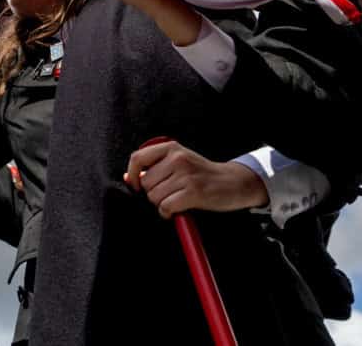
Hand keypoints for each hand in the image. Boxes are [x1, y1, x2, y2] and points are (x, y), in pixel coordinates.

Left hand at [123, 140, 267, 218]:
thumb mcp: (178, 162)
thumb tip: (128, 178)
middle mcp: (177, 158)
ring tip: (176, 200)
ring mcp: (186, 174)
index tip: (136, 186)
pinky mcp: (193, 191)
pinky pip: (166, 207)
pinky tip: (177, 210)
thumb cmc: (202, 174)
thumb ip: (154, 167)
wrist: (232, 182)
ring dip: (162, 204)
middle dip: (153, 194)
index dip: (132, 175)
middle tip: (170, 194)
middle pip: (146, 183)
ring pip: (154, 197)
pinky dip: (168, 213)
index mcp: (171, 148)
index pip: (137, 158)